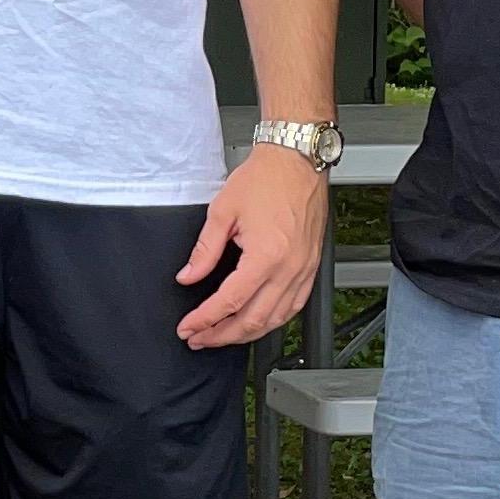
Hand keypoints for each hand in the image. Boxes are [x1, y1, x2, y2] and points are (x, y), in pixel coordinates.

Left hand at [174, 141, 326, 346]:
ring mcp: (304, 269)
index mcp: (266, 255)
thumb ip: (204, 250)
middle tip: (199, 338)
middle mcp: (289, 268)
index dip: (205, 320)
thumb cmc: (266, 177)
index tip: (188, 327)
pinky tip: (257, 322)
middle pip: (253, 320)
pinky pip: (294, 306)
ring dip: (247, 333)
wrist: (297, 160)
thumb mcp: (222, 211)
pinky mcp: (311, 266)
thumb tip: (189, 276)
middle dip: (222, 335)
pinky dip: (273, 320)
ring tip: (222, 335)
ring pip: (276, 319)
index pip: (230, 302)